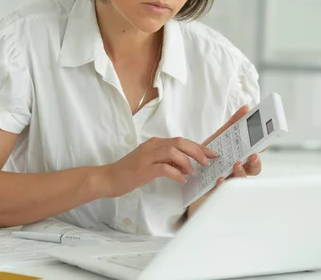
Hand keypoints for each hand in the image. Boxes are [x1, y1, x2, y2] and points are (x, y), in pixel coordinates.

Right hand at [102, 137, 218, 197]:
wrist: (109, 178)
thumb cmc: (130, 172)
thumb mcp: (152, 163)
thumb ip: (168, 161)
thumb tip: (186, 165)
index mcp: (155, 143)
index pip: (181, 141)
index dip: (198, 146)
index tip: (212, 153)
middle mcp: (152, 146)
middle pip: (179, 142)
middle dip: (197, 150)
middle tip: (208, 161)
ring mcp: (147, 156)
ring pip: (173, 151)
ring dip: (187, 161)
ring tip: (192, 172)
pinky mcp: (143, 169)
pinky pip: (164, 168)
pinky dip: (176, 173)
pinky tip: (181, 179)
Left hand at [187, 105, 263, 217]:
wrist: (190, 169)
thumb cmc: (209, 154)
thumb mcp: (221, 136)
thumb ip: (233, 123)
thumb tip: (246, 108)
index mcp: (241, 156)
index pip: (256, 153)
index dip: (263, 147)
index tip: (265, 141)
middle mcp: (239, 170)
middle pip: (254, 169)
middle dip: (255, 162)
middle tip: (253, 154)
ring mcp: (230, 180)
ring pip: (242, 180)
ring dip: (241, 172)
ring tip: (235, 164)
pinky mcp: (218, 189)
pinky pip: (224, 189)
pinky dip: (223, 183)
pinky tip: (219, 178)